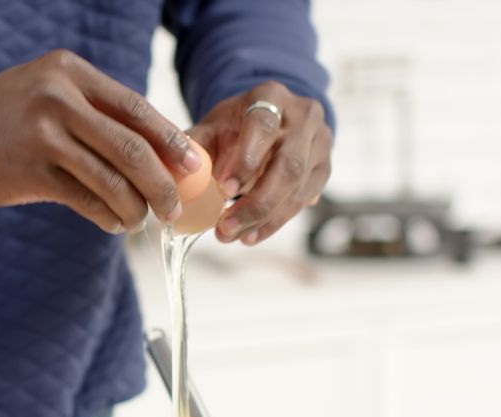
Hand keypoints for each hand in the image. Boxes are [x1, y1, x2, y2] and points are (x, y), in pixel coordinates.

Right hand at [0, 49, 202, 233]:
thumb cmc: (6, 118)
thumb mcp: (49, 95)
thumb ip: (96, 116)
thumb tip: (159, 154)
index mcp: (70, 73)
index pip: (137, 109)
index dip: (172, 141)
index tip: (194, 168)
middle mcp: (58, 98)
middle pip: (133, 147)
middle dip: (164, 183)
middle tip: (175, 207)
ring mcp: (42, 135)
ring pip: (112, 179)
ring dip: (135, 207)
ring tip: (139, 220)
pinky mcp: (28, 172)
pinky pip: (85, 201)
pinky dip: (108, 216)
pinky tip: (113, 223)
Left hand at [187, 81, 332, 244]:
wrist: (271, 120)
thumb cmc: (235, 125)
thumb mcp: (212, 126)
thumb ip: (194, 146)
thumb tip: (176, 175)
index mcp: (271, 97)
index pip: (263, 126)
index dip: (246, 160)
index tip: (223, 190)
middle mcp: (303, 116)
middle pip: (288, 164)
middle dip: (256, 203)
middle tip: (225, 227)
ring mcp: (320, 142)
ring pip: (299, 187)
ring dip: (264, 218)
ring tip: (233, 236)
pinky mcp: (324, 167)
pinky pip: (304, 200)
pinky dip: (275, 222)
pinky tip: (252, 235)